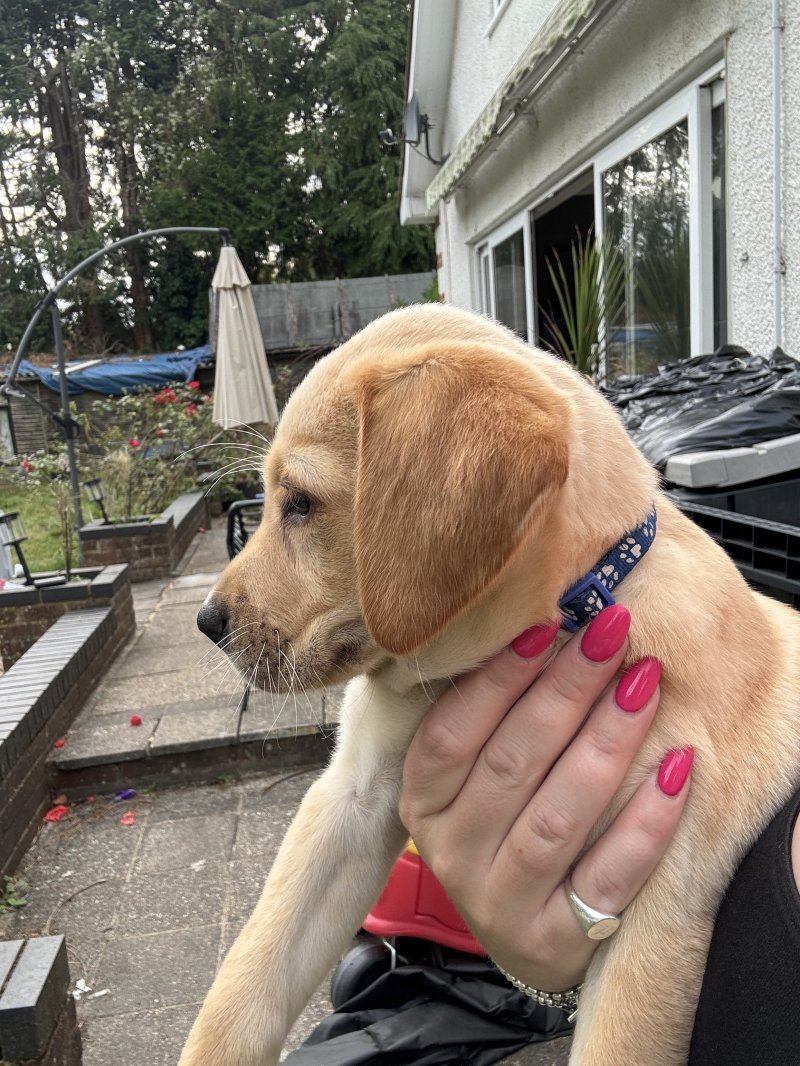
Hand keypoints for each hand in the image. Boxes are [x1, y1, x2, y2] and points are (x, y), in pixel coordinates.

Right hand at [399, 604, 691, 993]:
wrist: (529, 933)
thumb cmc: (506, 824)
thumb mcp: (476, 775)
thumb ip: (494, 715)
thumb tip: (546, 624)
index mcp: (422, 802)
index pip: (450, 732)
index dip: (498, 676)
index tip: (549, 622)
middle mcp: (453, 854)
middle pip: (510, 764)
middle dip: (566, 690)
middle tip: (612, 633)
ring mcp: (500, 903)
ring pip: (557, 816)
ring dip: (606, 743)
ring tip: (644, 684)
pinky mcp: (555, 941)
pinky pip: (608, 877)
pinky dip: (646, 823)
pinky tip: (676, 769)